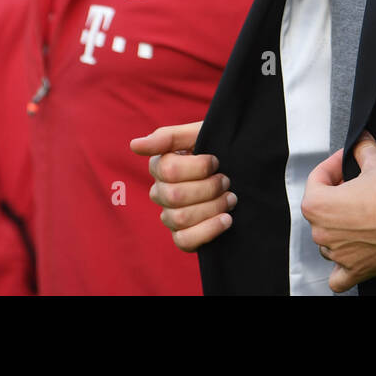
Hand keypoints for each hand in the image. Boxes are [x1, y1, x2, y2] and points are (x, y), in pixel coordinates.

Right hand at [129, 122, 234, 251]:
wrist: (241, 169)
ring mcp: (169, 216)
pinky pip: (185, 241)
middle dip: (208, 188)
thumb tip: (134, 145)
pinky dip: (208, 231)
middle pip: (174, 196)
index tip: (216, 161)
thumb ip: (167, 137)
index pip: (169, 170)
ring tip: (230, 198)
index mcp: (159, 166)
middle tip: (226, 180)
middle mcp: (160, 192)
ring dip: (213, 207)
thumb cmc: (216, 149)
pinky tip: (226, 219)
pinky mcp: (182, 236)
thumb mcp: (198, 134)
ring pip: (181, 219)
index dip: (198, 167)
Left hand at [301, 130, 375, 291]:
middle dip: (336, 196)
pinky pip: (338, 278)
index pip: (316, 179)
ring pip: (328, 241)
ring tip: (359, 216)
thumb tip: (361, 141)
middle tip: (356, 186)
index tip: (345, 161)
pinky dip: (341, 269)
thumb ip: (362, 150)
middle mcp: (322, 232)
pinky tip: (349, 258)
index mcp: (318, 204)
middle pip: (320, 211)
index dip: (333, 165)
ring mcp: (337, 254)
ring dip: (339, 229)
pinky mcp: (355, 270)